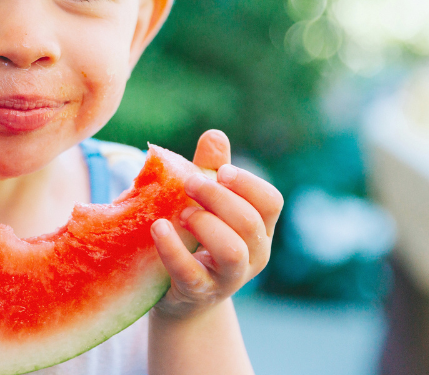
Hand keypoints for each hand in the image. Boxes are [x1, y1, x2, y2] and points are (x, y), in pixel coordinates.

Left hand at [150, 130, 282, 319]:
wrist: (180, 293)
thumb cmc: (196, 237)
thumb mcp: (205, 202)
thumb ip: (210, 170)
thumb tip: (215, 134)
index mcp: (260, 229)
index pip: (270, 202)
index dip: (247, 183)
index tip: (219, 171)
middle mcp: (253, 255)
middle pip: (249, 222)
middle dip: (217, 196)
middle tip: (188, 183)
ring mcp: (228, 279)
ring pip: (232, 251)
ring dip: (205, 224)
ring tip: (181, 213)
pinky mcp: (198, 292)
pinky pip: (190, 272)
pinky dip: (172, 247)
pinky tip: (157, 228)